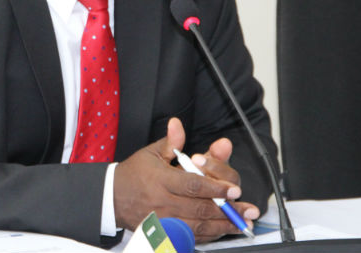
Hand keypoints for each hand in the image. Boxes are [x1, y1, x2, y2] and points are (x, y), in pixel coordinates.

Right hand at [113, 118, 258, 242]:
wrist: (112, 199)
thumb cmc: (134, 174)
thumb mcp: (150, 154)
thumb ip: (170, 142)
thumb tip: (177, 124)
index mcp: (161, 180)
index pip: (193, 185)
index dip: (215, 188)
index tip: (234, 190)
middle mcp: (163, 203)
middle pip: (200, 208)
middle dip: (227, 209)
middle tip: (248, 208)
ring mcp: (164, 221)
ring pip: (198, 226)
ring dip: (223, 225)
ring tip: (243, 223)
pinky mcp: (165, 233)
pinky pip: (191, 237)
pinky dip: (210, 235)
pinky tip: (223, 230)